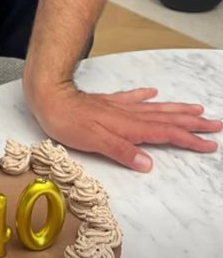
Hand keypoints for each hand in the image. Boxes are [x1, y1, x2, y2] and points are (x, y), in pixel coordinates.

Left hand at [25, 81, 221, 171]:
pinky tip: (154, 93)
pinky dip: (147, 97)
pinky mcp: (110, 102)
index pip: (167, 134)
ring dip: (178, 110)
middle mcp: (130, 115)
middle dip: (194, 124)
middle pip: (169, 120)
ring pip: (157, 109)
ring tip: (197, 110)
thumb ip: (122, 152)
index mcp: (130, 127)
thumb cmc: (70, 123)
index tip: (210, 144)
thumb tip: (149, 164)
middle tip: (216, 126)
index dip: (190, 139)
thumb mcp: (95, 142)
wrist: (51, 99)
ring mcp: (121, 107)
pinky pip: (134, 98)